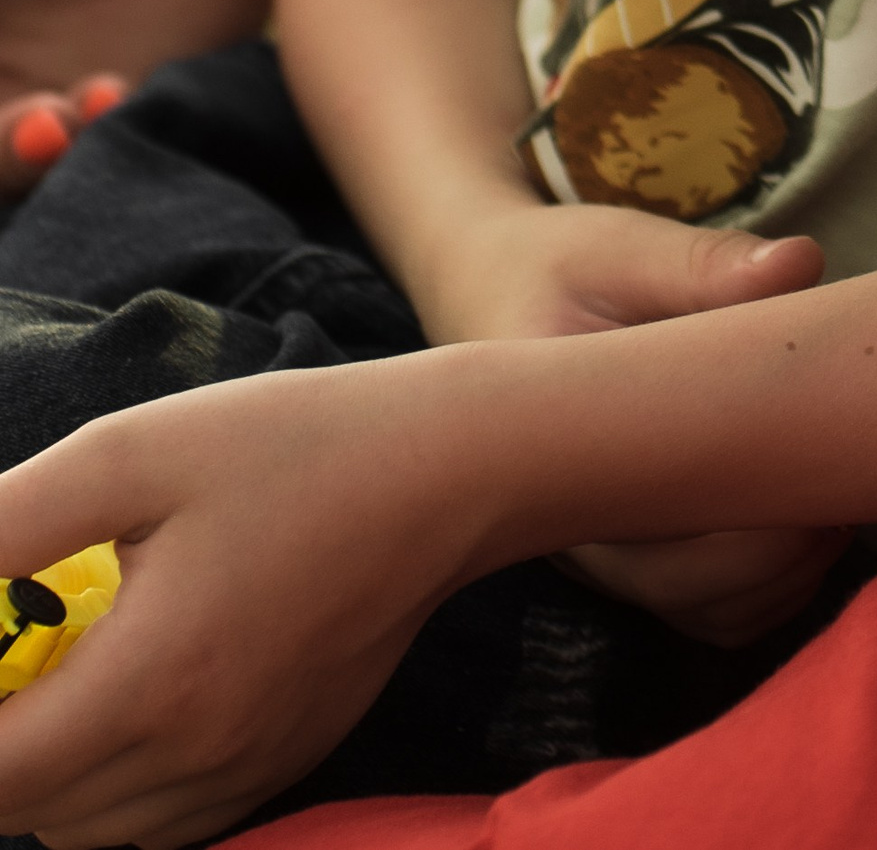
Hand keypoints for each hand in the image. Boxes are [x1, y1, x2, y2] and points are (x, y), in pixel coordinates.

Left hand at [0, 358, 485, 849]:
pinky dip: (116, 787)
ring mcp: (243, 773)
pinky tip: (139, 691)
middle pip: (27, 814)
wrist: (451, 468)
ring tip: (82, 662)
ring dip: (51, 772)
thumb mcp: (133, 451)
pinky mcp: (280, 766)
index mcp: (149, 686)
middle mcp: (193, 758)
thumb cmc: (293, 446)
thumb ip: (8, 523)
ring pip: (89, 831)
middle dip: (4, 738)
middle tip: (28, 641)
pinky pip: (158, 825)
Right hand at [404, 197, 842, 643]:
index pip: (661, 523)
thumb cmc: (560, 268)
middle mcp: (581, 529)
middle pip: (695, 589)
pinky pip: (721, 611)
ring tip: (840, 483)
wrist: (495, 295)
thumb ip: (705, 264)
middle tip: (849, 462)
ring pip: (717, 612)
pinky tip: (818, 507)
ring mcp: (612, 556)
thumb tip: (800, 265)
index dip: (760, 498)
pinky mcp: (643, 559)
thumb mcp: (618, 250)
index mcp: (561, 460)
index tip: (823, 434)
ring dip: (794, 567)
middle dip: (789, 539)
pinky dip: (781, 582)